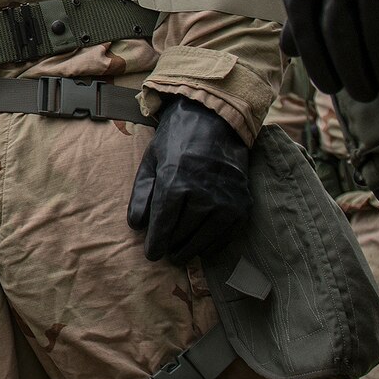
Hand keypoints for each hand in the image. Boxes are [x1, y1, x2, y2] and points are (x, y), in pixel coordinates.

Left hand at [127, 97, 251, 263]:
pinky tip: (201, 244)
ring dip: (190, 249)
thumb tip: (136, 226)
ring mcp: (226, 201)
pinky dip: (211, 244)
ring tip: (179, 252)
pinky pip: (225, 235)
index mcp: (176, 182)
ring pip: (204, 239)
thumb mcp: (151, 162)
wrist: (215, 124)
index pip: (164, 225)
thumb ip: (142, 195)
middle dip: (171, 246)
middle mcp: (204, 194)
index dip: (156, 243)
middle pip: (182, 235)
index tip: (152, 255)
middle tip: (165, 252)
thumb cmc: (176, 142)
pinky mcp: (242, 205)